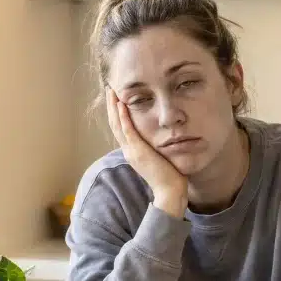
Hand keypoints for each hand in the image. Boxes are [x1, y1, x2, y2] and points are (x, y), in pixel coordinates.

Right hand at [107, 89, 187, 218]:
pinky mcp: (138, 151)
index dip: (117, 114)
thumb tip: (162, 139)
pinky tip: (120, 105)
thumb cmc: (169, 177)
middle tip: (110, 90)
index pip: (121, 129)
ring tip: (111, 91)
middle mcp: (129, 150)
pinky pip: (127, 131)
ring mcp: (132, 150)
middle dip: (112, 106)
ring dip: (114, 107)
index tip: (117, 99)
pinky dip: (123, 117)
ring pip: (117, 125)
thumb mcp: (160, 158)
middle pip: (115, 124)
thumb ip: (156, 148)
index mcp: (133, 151)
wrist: (169, 191)